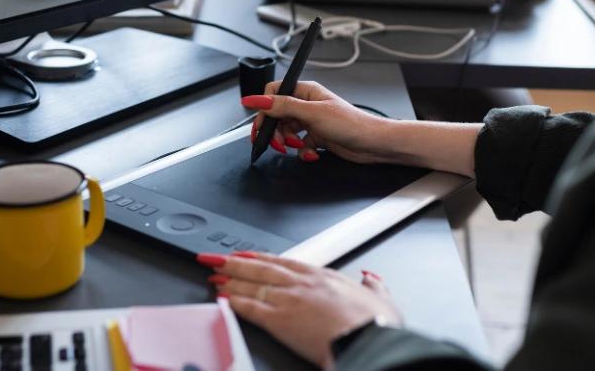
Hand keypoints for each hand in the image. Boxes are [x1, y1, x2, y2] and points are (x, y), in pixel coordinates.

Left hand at [199, 252, 402, 368]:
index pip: (284, 261)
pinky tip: (223, 298)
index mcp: (324, 276)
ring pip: (252, 284)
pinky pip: (251, 308)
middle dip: (235, 262)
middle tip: (216, 258)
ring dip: (230, 279)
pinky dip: (235, 301)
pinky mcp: (280, 320)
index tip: (247, 254)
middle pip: (261, 268)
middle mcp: (303, 284)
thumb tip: (371, 280)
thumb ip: (373, 287)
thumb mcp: (382, 300)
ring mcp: (290, 300)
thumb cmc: (376, 325)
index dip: (261, 257)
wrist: (369, 340)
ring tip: (213, 275)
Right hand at [241, 81, 393, 163]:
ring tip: (296, 146)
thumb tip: (256, 99)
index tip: (260, 123)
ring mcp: (311, 121)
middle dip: (274, 130)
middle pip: (277, 115)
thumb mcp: (312, 113)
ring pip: (286, 131)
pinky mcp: (317, 137)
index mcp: (305, 91)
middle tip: (276, 142)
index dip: (265, 108)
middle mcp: (307, 105)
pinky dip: (301, 151)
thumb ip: (282, 106)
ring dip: (287, 142)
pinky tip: (311, 152)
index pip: (274, 93)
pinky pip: (299, 144)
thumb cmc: (351, 123)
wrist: (372, 144)